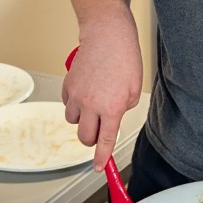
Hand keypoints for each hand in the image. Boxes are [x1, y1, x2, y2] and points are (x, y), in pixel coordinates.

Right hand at [62, 18, 142, 170]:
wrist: (106, 35)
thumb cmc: (124, 57)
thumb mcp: (135, 88)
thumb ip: (124, 108)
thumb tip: (112, 117)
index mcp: (112, 108)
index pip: (105, 141)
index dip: (101, 158)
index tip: (99, 168)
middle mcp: (91, 104)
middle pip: (85, 137)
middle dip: (92, 139)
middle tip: (99, 131)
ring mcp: (76, 95)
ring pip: (73, 122)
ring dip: (83, 120)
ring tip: (93, 105)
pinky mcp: (67, 85)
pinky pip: (67, 105)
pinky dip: (74, 104)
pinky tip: (85, 93)